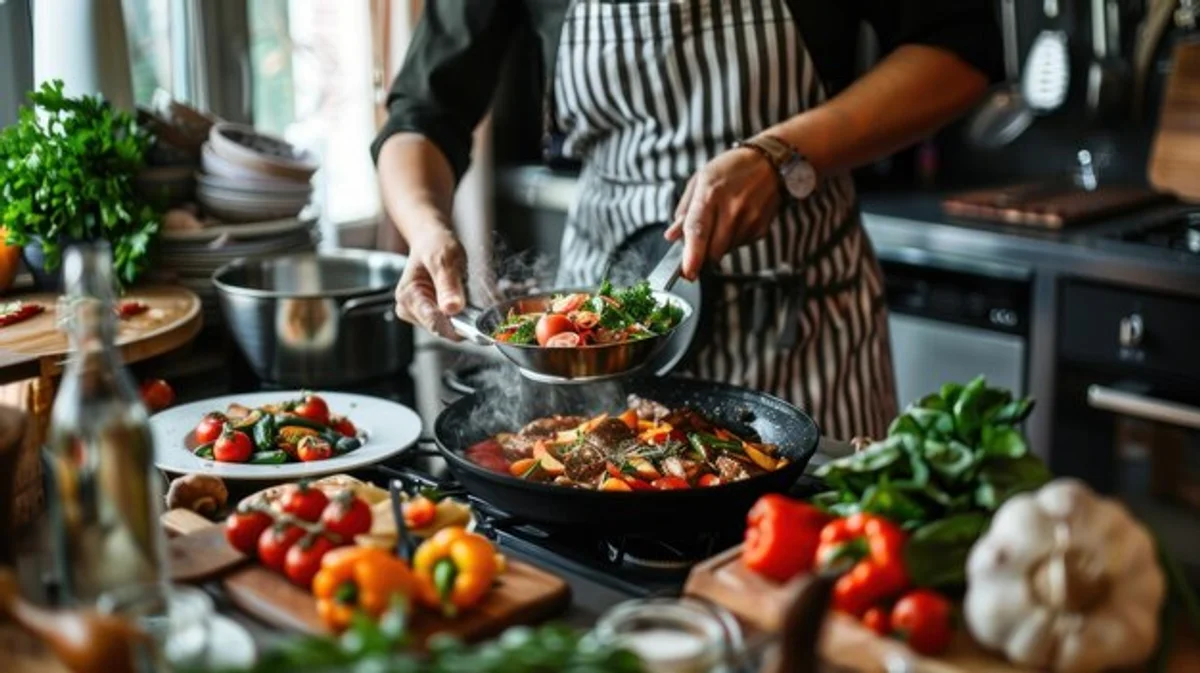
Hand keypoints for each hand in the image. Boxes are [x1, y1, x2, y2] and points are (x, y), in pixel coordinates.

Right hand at [393, 226, 465, 339]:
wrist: (432, 241)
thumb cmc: (434, 245)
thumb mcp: (444, 258)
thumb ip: (448, 284)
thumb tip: (452, 308)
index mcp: (408, 296)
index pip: (434, 322)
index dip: (458, 325)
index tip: (479, 321)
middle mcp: (410, 309)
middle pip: (442, 329)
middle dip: (461, 319)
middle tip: (473, 299)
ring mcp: (420, 314)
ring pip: (448, 328)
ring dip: (462, 316)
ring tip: (464, 293)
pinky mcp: (431, 315)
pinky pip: (450, 323)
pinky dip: (461, 315)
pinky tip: (462, 299)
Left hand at [666, 146, 781, 279]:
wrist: (769, 162)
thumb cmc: (730, 169)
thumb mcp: (700, 180)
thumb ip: (684, 210)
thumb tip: (672, 236)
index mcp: (710, 193)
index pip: (698, 230)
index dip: (692, 255)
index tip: (687, 272)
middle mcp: (732, 207)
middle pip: (713, 250)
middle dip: (702, 256)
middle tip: (698, 247)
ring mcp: (750, 218)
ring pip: (726, 250)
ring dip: (718, 245)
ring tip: (722, 220)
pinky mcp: (761, 227)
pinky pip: (740, 245)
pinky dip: (734, 240)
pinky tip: (737, 220)